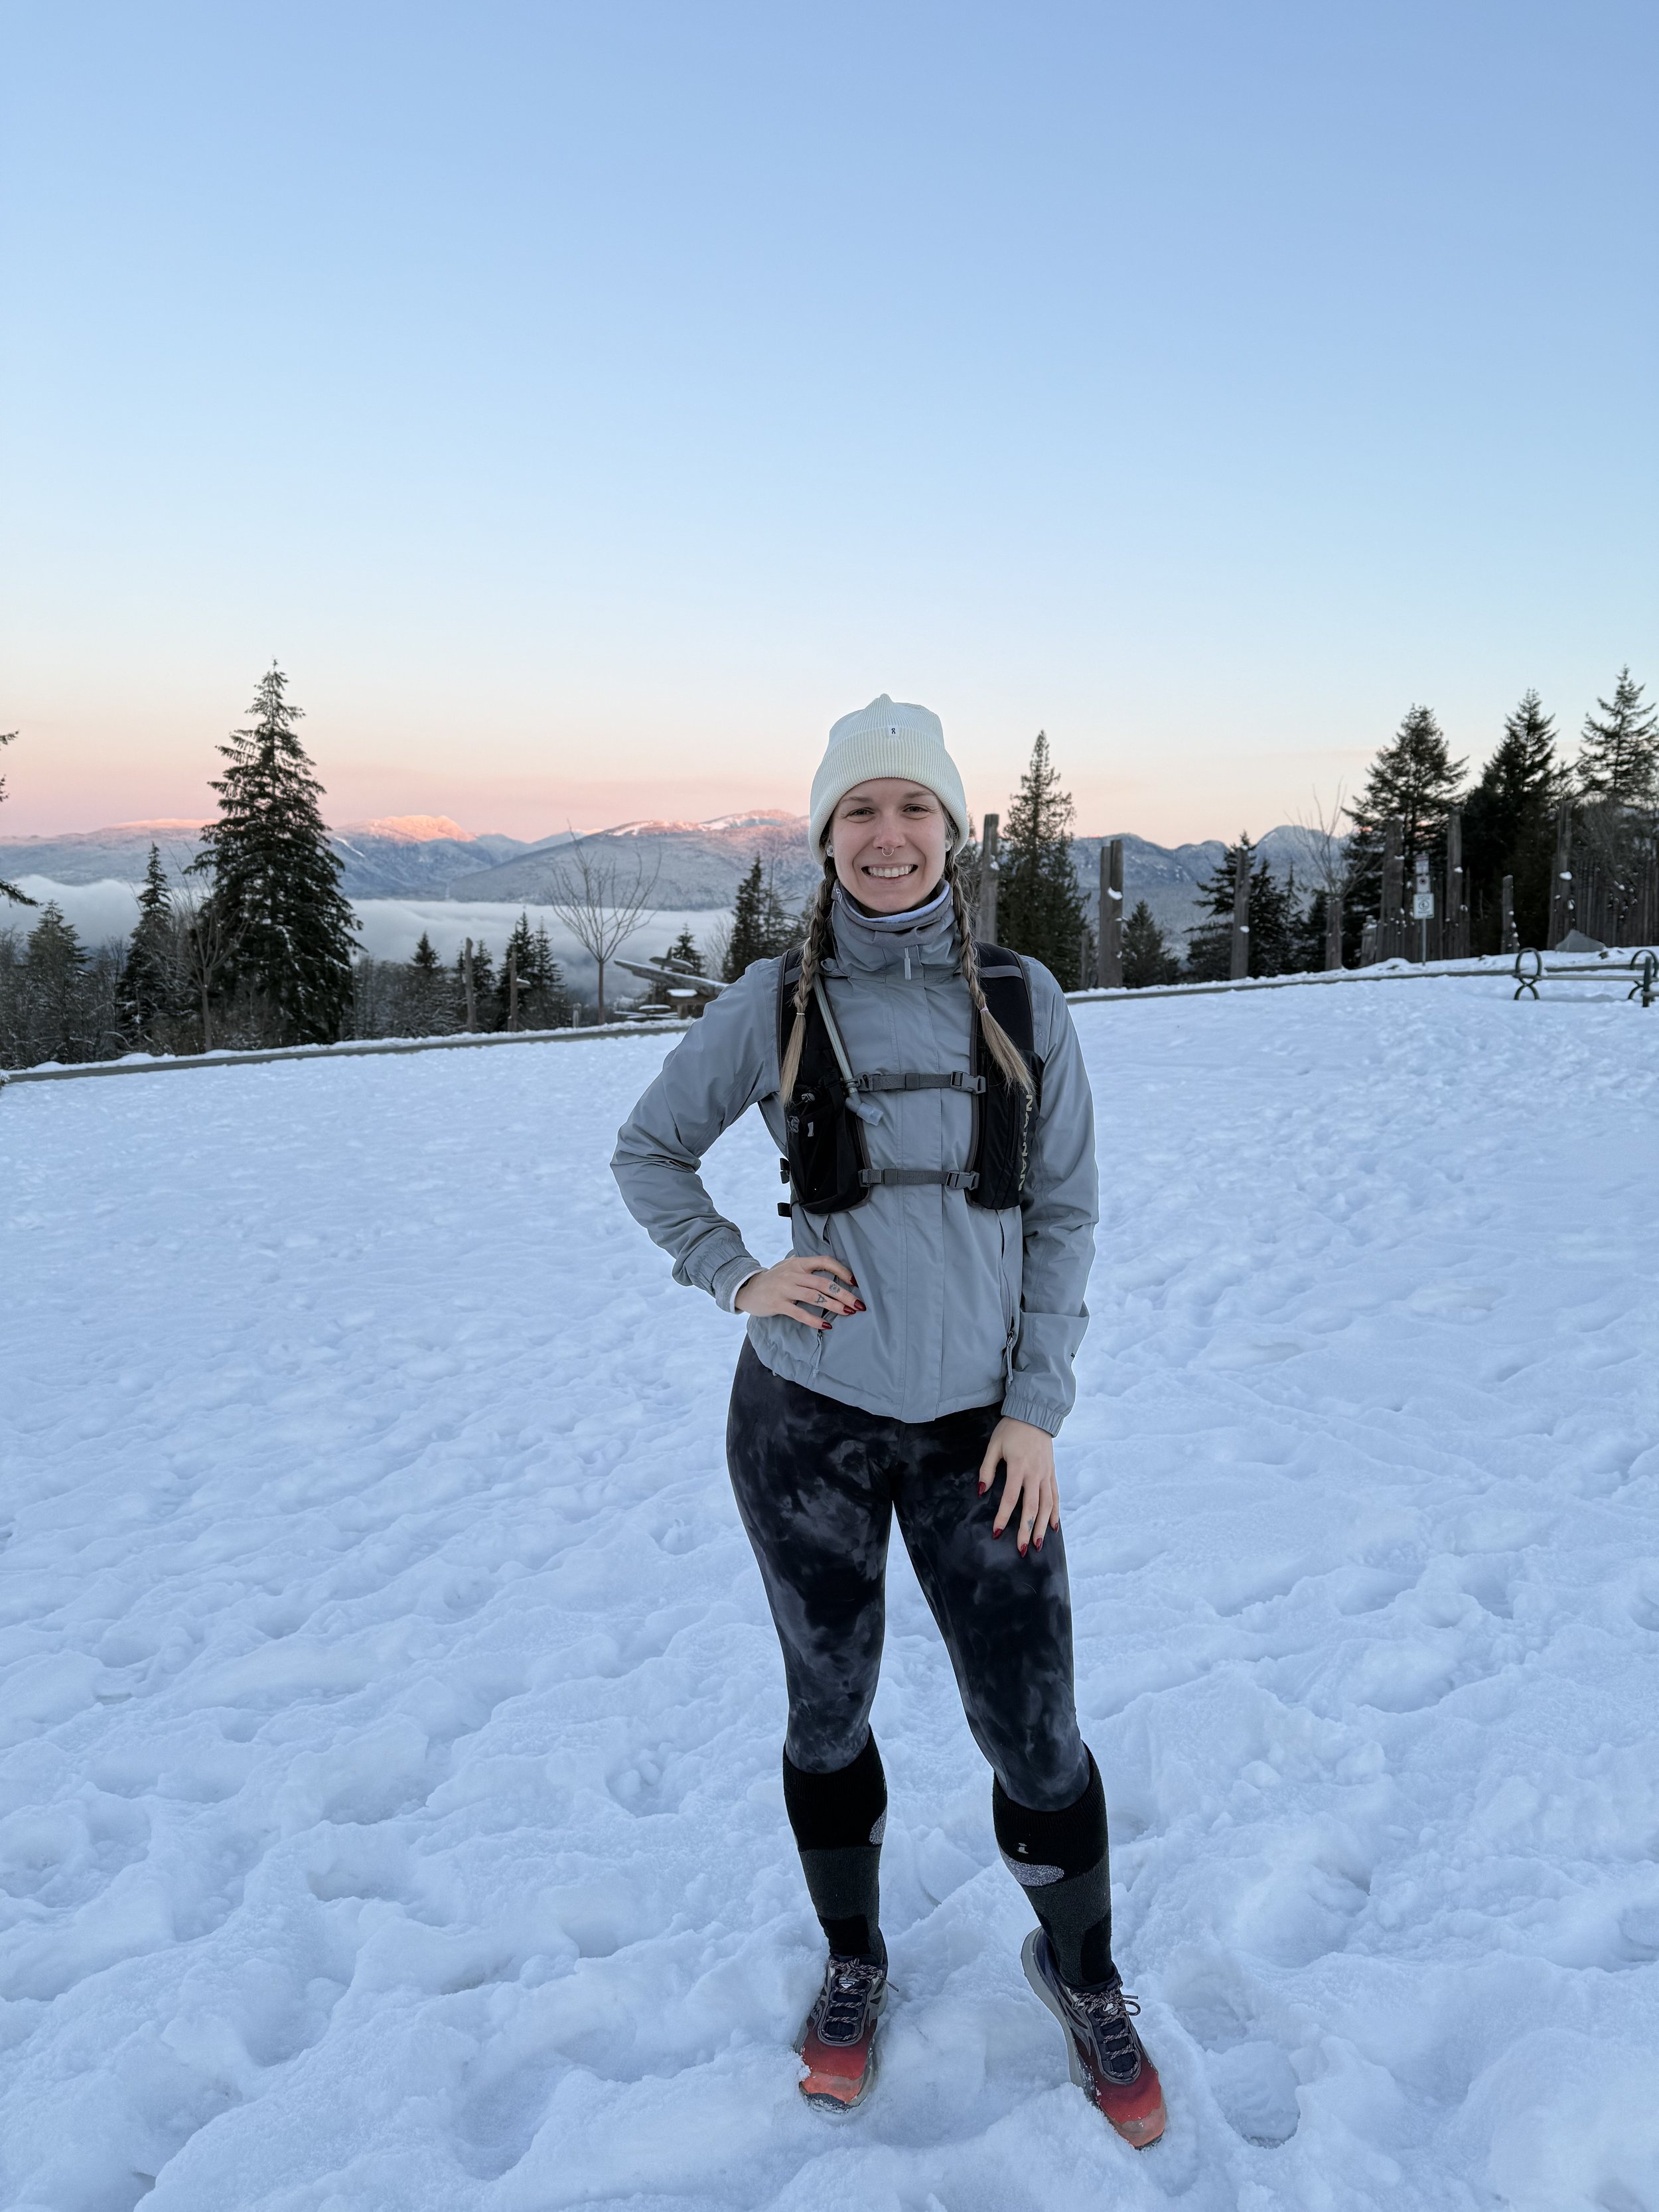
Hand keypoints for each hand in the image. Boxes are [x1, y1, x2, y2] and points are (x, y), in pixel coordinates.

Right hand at [734, 1255, 863, 1330]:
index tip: (854, 1282)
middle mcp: (793, 1274)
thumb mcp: (789, 1268)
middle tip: (859, 1304)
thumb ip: (808, 1270)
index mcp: (798, 1263)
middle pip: (823, 1283)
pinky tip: (826, 1325)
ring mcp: (785, 1289)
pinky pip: (800, 1313)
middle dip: (844, 1294)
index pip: (824, 1261)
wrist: (747, 1288)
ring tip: (848, 1313)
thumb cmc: (774, 1280)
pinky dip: (814, 1319)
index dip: (841, 1270)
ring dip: (834, 1306)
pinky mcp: (778, 1304)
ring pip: (814, 1297)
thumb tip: (834, 1277)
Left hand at [978, 1417, 1058, 1556]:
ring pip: (1047, 1505)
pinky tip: (1053, 1527)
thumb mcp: (994, 1446)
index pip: (1011, 1498)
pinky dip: (1055, 1512)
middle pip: (1032, 1507)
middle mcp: (1035, 1473)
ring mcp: (1046, 1474)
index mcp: (1019, 1467)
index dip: (1003, 1516)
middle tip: (1022, 1549)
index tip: (997, 1532)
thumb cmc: (1011, 1429)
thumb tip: (981, 1491)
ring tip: (1037, 1544)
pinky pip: (1055, 1496)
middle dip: (1026, 1529)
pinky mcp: (1052, 1473)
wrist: (1035, 1414)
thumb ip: (987, 1469)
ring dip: (1042, 1526)